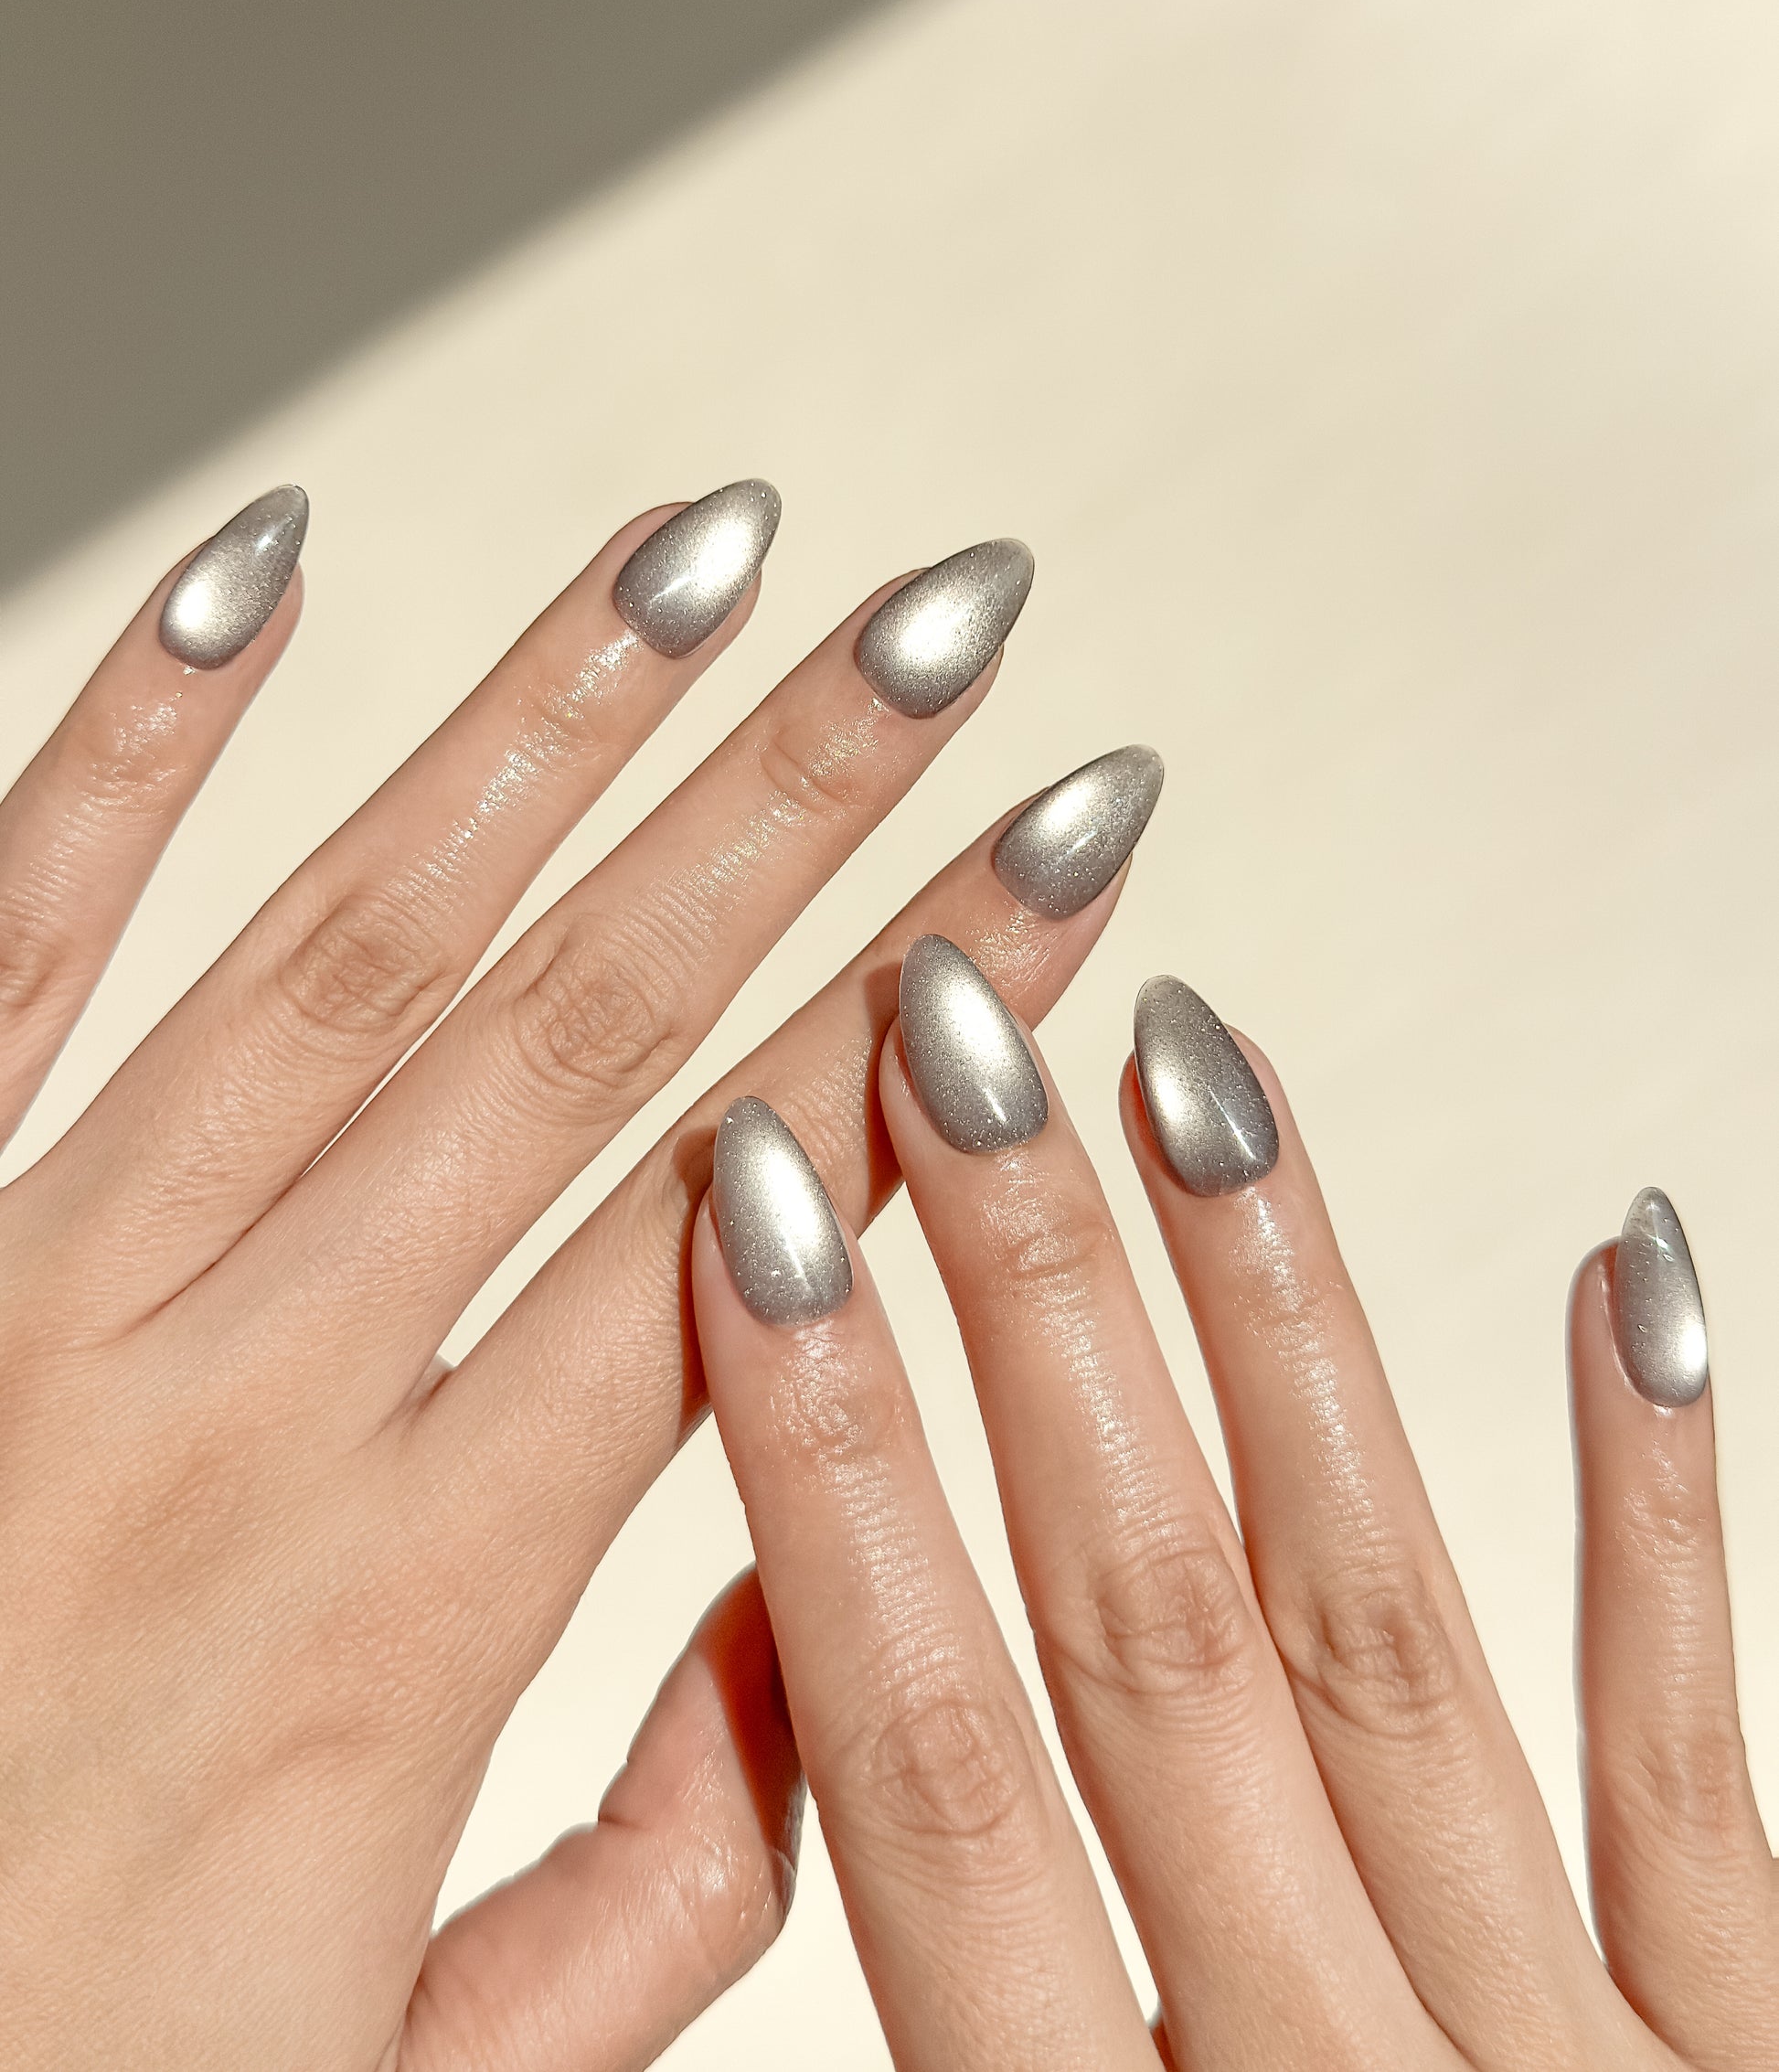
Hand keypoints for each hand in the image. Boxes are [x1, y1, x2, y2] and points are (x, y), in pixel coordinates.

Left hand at [0, 485, 1141, 2068]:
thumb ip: (669, 1876)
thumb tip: (830, 1616)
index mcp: (400, 1617)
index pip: (751, 1228)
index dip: (940, 1017)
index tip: (1071, 850)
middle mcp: (233, 1413)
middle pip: (586, 1032)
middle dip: (805, 802)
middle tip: (960, 624)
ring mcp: (35, 1303)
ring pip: (348, 948)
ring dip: (546, 722)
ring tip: (714, 546)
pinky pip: (12, 944)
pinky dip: (128, 737)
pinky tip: (265, 565)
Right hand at [692, 938, 1775, 2066]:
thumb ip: (938, 2051)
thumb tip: (781, 1785)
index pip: (932, 1770)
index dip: (833, 1477)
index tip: (758, 1220)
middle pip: (1146, 1624)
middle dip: (1030, 1306)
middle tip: (950, 1045)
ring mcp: (1569, 2063)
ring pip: (1380, 1627)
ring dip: (1272, 1324)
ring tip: (1193, 1070)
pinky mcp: (1749, 2058)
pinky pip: (1683, 1753)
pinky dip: (1651, 1510)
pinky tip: (1624, 1275)